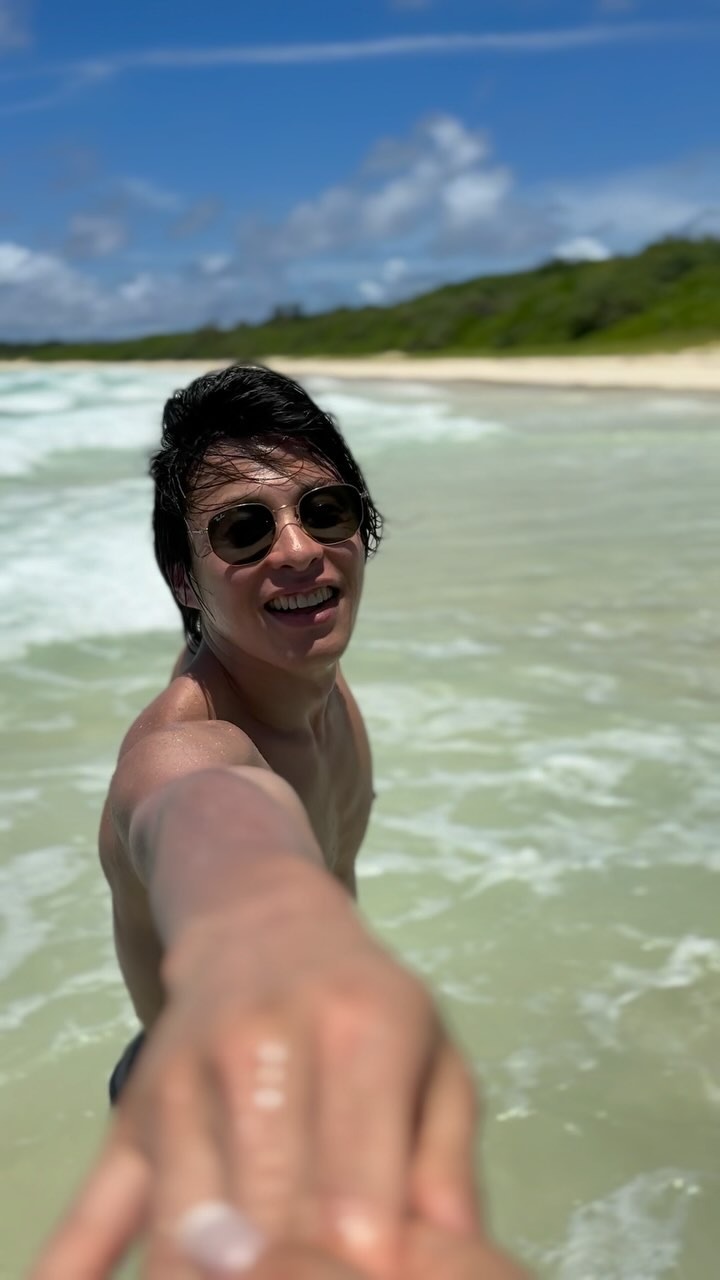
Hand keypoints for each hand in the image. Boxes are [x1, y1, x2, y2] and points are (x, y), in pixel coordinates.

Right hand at [29, 893, 479, 1277]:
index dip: (363, 1273)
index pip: (351, 1198)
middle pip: (265, 1226)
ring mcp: (181, 1084)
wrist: (261, 924)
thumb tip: (461, 1259)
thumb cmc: (364, 1005)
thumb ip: (447, 1160)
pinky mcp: (129, 1117)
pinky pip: (92, 1211)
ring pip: (183, 1234)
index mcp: (357, 1033)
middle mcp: (259, 1051)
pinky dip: (82, 1271)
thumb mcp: (434, 1057)